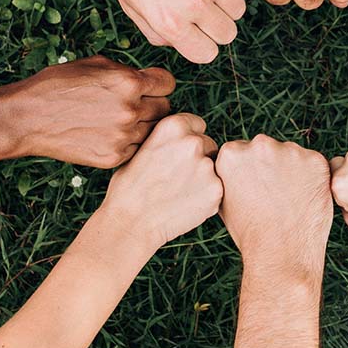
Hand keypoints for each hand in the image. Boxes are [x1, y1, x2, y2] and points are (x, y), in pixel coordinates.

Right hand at [0, 56, 174, 167]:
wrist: (27, 118)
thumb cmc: (58, 85)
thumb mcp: (95, 64)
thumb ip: (128, 72)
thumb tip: (149, 80)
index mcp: (128, 82)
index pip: (168, 83)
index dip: (159, 84)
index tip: (151, 87)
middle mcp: (130, 110)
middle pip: (165, 109)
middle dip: (154, 105)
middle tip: (136, 105)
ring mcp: (123, 136)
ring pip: (153, 131)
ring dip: (143, 126)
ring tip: (120, 121)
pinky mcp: (113, 157)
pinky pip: (136, 149)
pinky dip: (129, 143)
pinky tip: (111, 135)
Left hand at [90, 0, 251, 63]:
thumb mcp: (131, 7)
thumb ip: (159, 33)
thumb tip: (184, 42)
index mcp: (169, 22)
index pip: (207, 54)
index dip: (202, 44)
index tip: (196, 31)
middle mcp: (192, 4)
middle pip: (227, 33)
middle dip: (216, 25)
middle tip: (202, 9)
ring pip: (238, 9)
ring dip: (226, 2)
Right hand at [100, 112, 221, 247]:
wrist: (130, 223)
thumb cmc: (130, 187)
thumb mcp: (141, 149)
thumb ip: (168, 139)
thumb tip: (184, 136)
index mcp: (173, 126)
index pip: (197, 125)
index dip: (188, 140)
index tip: (177, 155)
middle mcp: (193, 142)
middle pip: (208, 145)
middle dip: (198, 158)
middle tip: (177, 178)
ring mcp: (207, 167)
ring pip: (215, 167)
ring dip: (204, 177)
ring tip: (179, 192)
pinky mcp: (216, 190)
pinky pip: (217, 188)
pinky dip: (207, 196)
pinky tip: (186, 204)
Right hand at [215, 135, 332, 278]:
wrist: (281, 253)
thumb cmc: (250, 233)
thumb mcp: (224, 201)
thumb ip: (229, 175)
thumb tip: (235, 166)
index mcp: (231, 153)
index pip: (243, 151)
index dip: (251, 171)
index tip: (256, 189)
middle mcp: (259, 145)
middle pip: (267, 149)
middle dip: (271, 166)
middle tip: (275, 196)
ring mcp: (290, 151)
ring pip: (291, 155)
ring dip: (293, 170)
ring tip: (290, 201)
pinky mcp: (315, 160)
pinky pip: (314, 165)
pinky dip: (313, 178)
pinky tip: (305, 200)